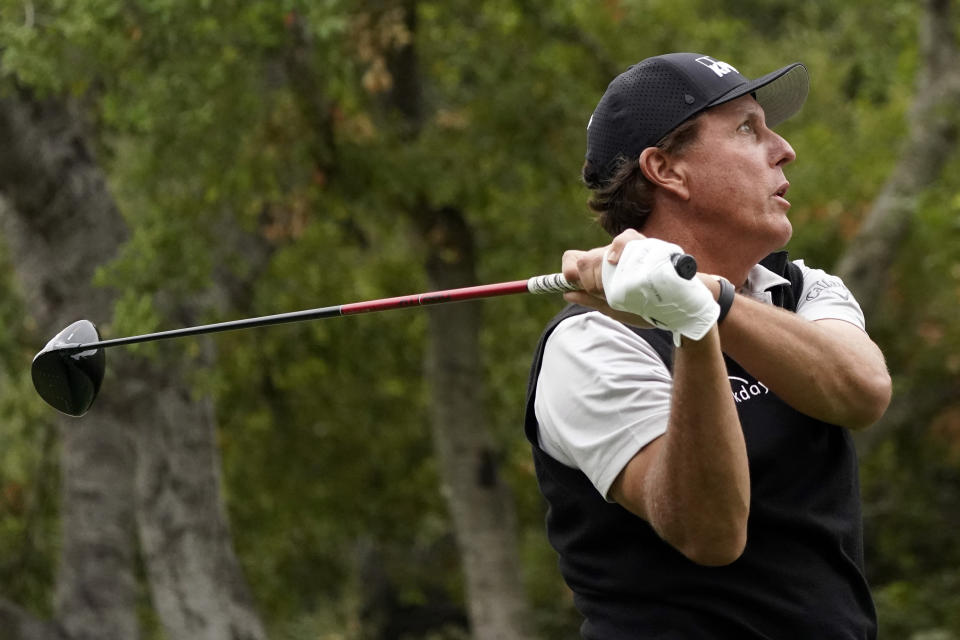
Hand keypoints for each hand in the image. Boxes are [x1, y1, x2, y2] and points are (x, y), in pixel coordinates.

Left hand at [561, 230, 720, 340]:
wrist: (682, 306)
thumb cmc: (649, 306)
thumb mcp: (616, 308)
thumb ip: (591, 300)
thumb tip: (566, 293)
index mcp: (603, 267)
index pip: (574, 258)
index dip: (570, 271)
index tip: (576, 285)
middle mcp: (613, 254)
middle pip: (586, 259)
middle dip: (590, 281)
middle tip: (606, 294)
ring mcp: (630, 249)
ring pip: (600, 253)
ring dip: (602, 276)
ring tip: (621, 289)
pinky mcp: (647, 246)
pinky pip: (625, 239)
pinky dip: (617, 250)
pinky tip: (616, 261)